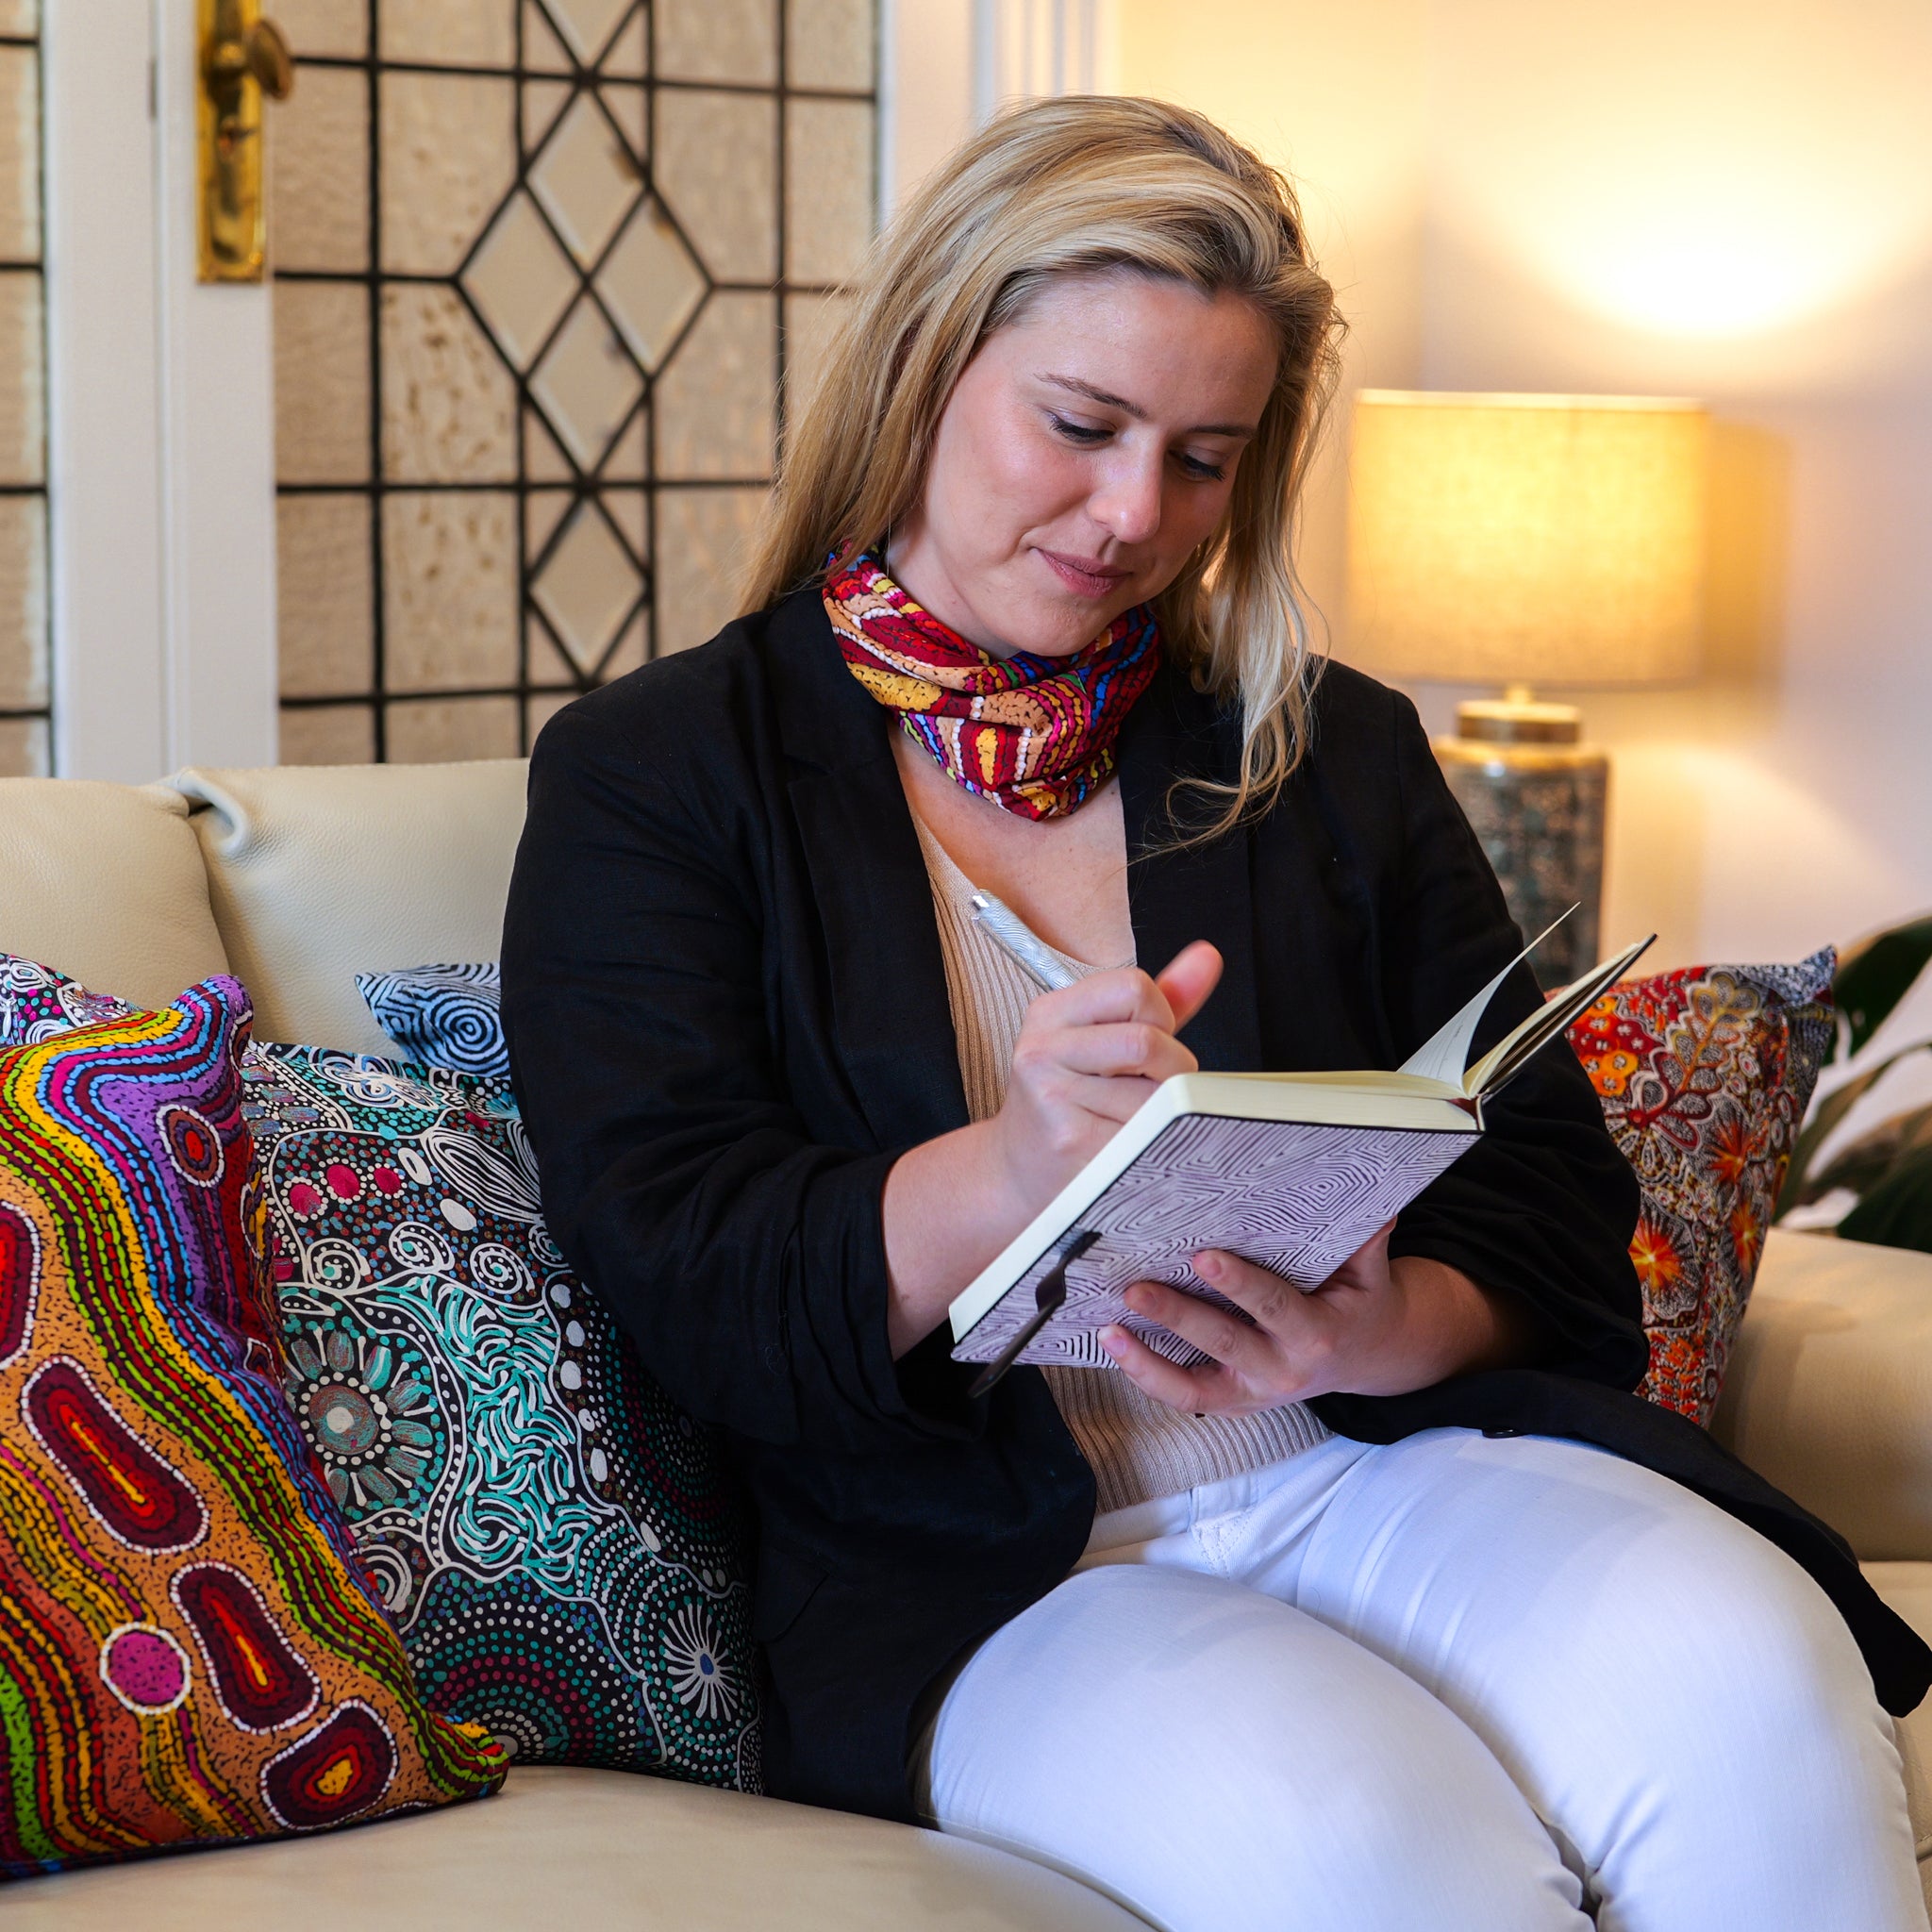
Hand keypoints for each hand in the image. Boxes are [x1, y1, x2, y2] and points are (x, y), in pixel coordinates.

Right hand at [983, 940, 1223, 1217]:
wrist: (1020, 1167)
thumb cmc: (1073, 1097)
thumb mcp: (1105, 1037)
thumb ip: (1161, 999)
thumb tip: (1208, 955)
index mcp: (1050, 1012)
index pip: (1135, 987)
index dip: (1159, 1016)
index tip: (1145, 1044)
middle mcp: (1042, 1050)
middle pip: (1147, 1041)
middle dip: (1172, 1067)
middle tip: (1151, 1086)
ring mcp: (1052, 1098)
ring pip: (1153, 1095)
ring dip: (1162, 1112)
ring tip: (1132, 1119)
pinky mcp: (1070, 1142)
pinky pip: (1145, 1135)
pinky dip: (1152, 1143)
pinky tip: (1125, 1145)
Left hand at [1097, 1222, 1541, 1413]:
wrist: (1368, 1357)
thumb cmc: (1359, 1301)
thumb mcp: (1371, 1273)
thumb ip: (1366, 1238)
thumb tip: (1372, 1197)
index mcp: (1316, 1333)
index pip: (1273, 1306)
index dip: (1239, 1285)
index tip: (1204, 1257)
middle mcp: (1282, 1368)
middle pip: (1224, 1343)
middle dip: (1179, 1315)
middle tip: (1137, 1287)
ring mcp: (1252, 1390)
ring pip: (1194, 1384)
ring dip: (1147, 1359)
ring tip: (1110, 1327)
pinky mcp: (1230, 1400)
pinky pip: (1183, 1395)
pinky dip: (1146, 1374)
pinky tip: (1114, 1343)